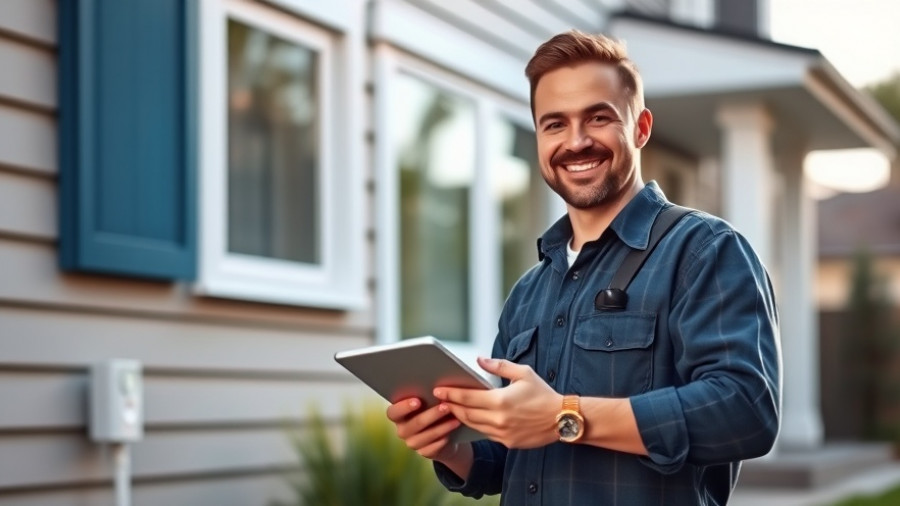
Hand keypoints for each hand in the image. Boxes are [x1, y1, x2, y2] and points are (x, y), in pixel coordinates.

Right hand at [385, 398, 461, 461]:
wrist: (442, 432)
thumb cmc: (432, 410)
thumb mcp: (427, 402)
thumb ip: (426, 396)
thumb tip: (437, 388)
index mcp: (398, 415)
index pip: (393, 412)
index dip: (404, 407)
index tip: (418, 401)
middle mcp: (402, 430)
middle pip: (415, 423)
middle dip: (432, 414)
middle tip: (446, 406)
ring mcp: (412, 443)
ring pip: (427, 435)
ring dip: (442, 427)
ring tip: (456, 419)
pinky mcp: (424, 453)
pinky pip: (434, 447)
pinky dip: (444, 439)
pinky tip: (452, 432)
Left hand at [434, 357, 561, 448]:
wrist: (562, 419)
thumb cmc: (543, 393)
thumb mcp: (523, 373)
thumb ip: (499, 366)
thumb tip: (479, 360)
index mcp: (500, 400)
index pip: (467, 397)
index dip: (450, 393)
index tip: (438, 389)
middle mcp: (499, 419)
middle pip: (466, 413)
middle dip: (451, 406)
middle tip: (440, 399)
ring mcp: (502, 433)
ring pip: (473, 425)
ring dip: (461, 417)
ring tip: (451, 408)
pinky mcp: (507, 442)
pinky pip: (485, 433)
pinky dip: (475, 425)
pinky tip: (470, 419)